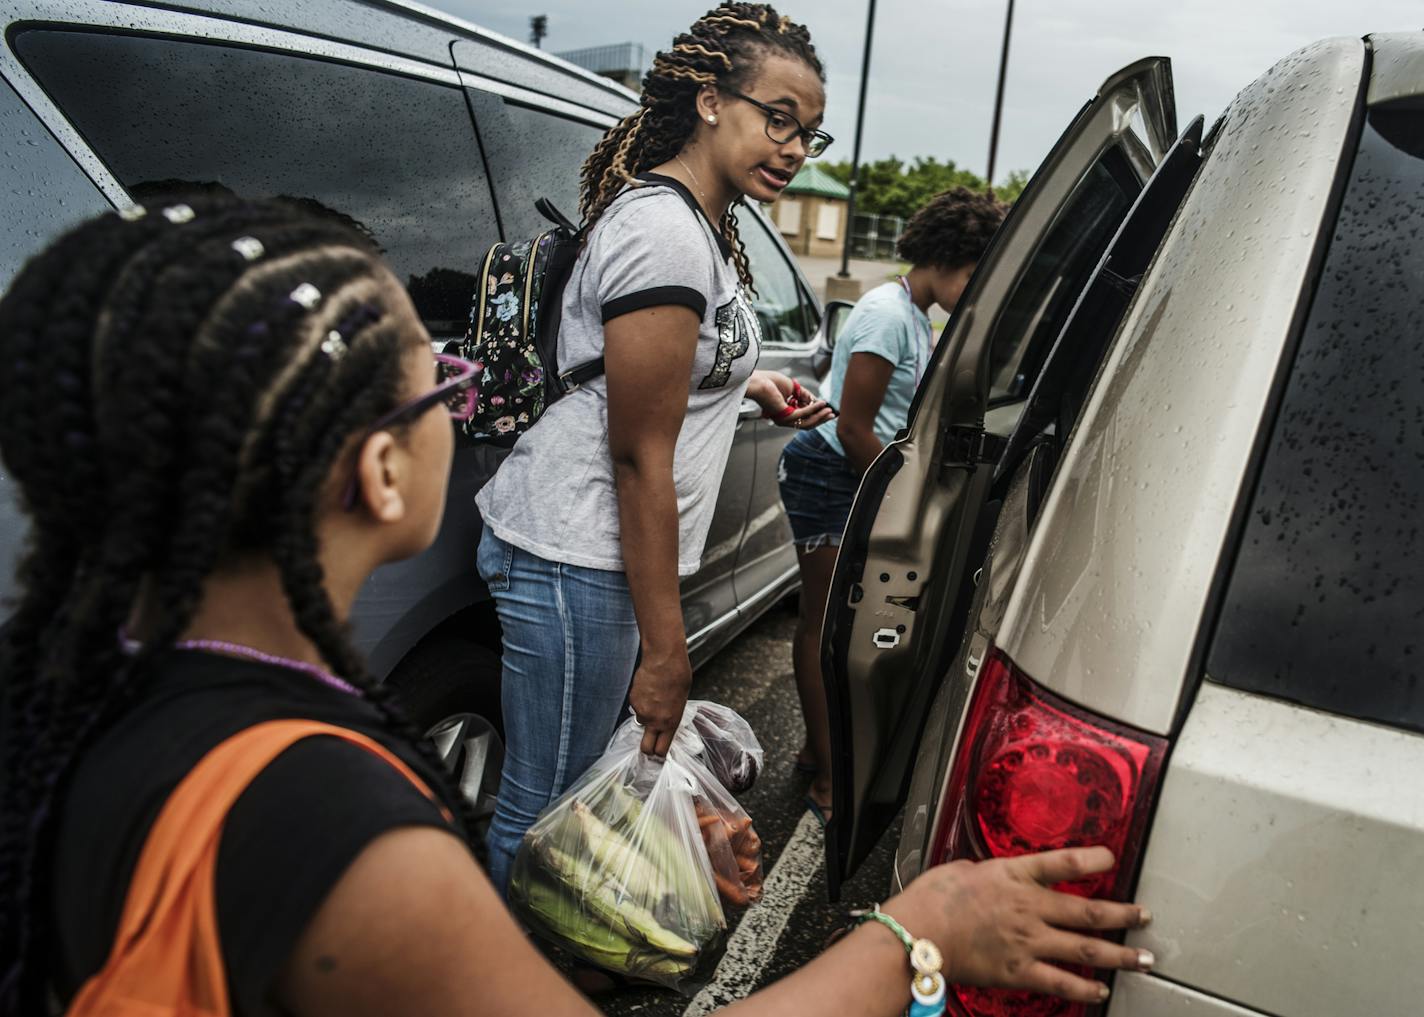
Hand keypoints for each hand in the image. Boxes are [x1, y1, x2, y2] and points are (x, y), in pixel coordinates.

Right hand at [628, 649, 691, 756]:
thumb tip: (666, 722)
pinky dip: (640, 702)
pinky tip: (648, 690)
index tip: (658, 753)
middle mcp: (655, 720)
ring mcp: (641, 711)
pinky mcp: (632, 700)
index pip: (661, 750)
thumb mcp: (681, 700)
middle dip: (647, 749)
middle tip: (650, 743)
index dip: (659, 753)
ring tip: (654, 699)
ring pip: (641, 722)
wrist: (663, 659)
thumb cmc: (678, 675)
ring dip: (646, 715)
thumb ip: (672, 715)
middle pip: (646, 747)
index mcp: (671, 722)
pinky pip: (636, 707)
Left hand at [746, 370, 835, 430]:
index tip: (828, 410)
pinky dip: (814, 409)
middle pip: (807, 423)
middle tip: (833, 415)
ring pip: (806, 422)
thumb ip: (805, 395)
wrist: (756, 380)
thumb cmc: (769, 382)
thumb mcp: (793, 388)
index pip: (804, 418)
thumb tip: (817, 401)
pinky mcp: (784, 416)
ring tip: (830, 411)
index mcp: (784, 413)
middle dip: (821, 419)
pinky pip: (803, 414)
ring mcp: (783, 419)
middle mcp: (784, 419)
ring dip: (820, 416)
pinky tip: (822, 404)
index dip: (817, 415)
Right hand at [885, 847, 1152, 1005]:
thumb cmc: (932, 899)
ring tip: (1141, 959)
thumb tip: (995, 876)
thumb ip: (989, 873)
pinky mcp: (1019, 971)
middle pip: (1087, 911)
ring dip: (1118, 955)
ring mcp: (1027, 941)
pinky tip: (1101, 990)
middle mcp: (1029, 907)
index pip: (1063, 863)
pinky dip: (1085, 988)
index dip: (1092, 860)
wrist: (917, 933)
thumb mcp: (963, 870)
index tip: (1110, 859)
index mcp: (1013, 875)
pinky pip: (1062, 982)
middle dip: (1121, 914)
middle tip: (1143, 916)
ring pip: (1085, 948)